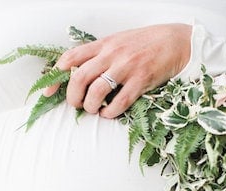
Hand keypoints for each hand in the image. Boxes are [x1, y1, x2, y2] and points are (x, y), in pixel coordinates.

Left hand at [44, 23, 191, 117]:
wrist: (177, 41)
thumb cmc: (146, 43)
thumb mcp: (118, 42)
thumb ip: (100, 55)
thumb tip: (79, 75)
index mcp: (103, 44)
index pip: (70, 58)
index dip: (55, 77)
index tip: (49, 93)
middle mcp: (112, 54)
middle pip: (79, 77)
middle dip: (72, 96)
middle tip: (76, 105)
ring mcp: (127, 66)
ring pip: (97, 90)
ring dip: (91, 106)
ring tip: (94, 110)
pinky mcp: (142, 79)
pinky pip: (121, 100)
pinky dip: (111, 112)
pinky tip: (109, 114)